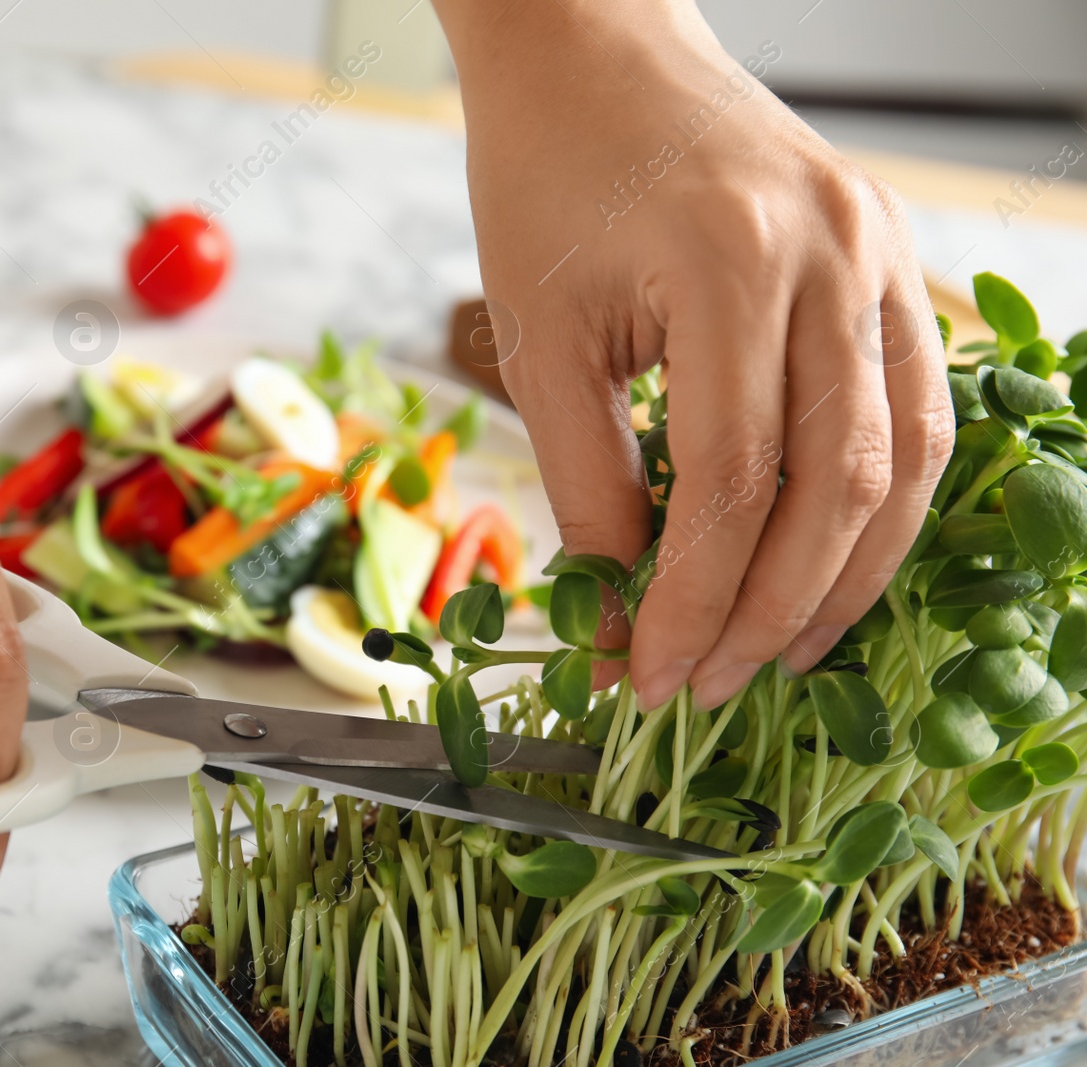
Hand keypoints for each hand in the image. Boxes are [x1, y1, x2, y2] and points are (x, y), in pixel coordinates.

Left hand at [435, 0, 954, 709]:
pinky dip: (881, 497)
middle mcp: (832, 254)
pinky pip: (916, 402)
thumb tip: (622, 617)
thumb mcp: (540, 343)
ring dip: (848, 574)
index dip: (693, 603)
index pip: (730, 484)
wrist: (593, 56)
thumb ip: (587, 487)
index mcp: (728, 265)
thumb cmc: (546, 183)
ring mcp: (879, 249)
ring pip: (902, 456)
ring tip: (783, 648)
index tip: (653, 679)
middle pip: (837, 483)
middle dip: (772, 609)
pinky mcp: (891, 255)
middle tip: (715, 682)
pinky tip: (833, 557)